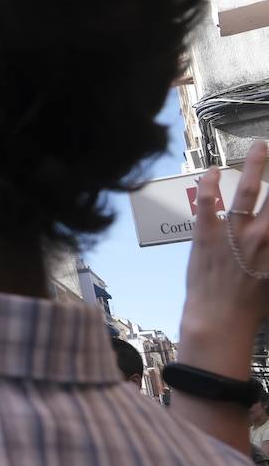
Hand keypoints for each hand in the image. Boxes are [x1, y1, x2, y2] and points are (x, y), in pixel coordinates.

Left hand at [183, 142, 268, 366]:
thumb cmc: (253, 305)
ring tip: (260, 147)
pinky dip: (209, 184)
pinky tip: (212, 171)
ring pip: (246, 190)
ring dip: (254, 165)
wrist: (219, 318)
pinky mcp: (206, 234)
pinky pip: (207, 202)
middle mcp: (261, 233)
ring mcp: (232, 232)